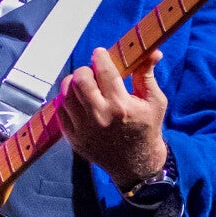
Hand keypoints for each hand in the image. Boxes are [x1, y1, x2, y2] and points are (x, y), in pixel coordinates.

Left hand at [55, 45, 169, 189]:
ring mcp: (84, 129)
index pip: (104, 71)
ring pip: (66, 93)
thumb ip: (147, 75)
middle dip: (86, 70)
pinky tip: (77, 100)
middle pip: (80, 79)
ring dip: (73, 84)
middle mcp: (100, 117)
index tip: (100, 53)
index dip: (100, 56)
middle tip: (93, 73)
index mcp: (122, 106)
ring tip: (84, 85)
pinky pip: (60, 111)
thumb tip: (152, 51)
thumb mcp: (155, 102)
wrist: (136, 165)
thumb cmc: (147, 128)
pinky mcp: (74, 138)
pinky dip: (65, 101)